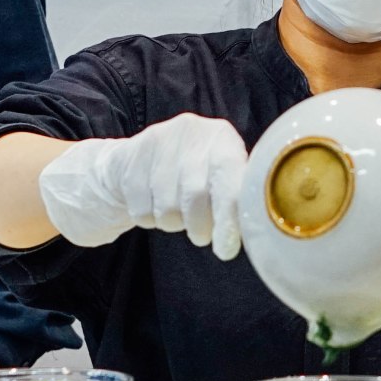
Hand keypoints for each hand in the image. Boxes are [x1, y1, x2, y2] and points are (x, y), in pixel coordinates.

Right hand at [39, 113, 247, 258]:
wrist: (138, 158)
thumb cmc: (194, 175)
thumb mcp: (220, 176)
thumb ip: (236, 197)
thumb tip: (251, 234)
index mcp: (222, 137)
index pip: (229, 180)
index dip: (228, 218)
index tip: (226, 250)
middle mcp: (191, 131)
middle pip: (195, 195)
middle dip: (200, 225)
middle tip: (201, 236)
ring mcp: (157, 141)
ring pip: (167, 206)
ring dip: (173, 223)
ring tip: (176, 212)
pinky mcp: (129, 157)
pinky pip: (142, 209)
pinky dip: (150, 219)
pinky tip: (154, 204)